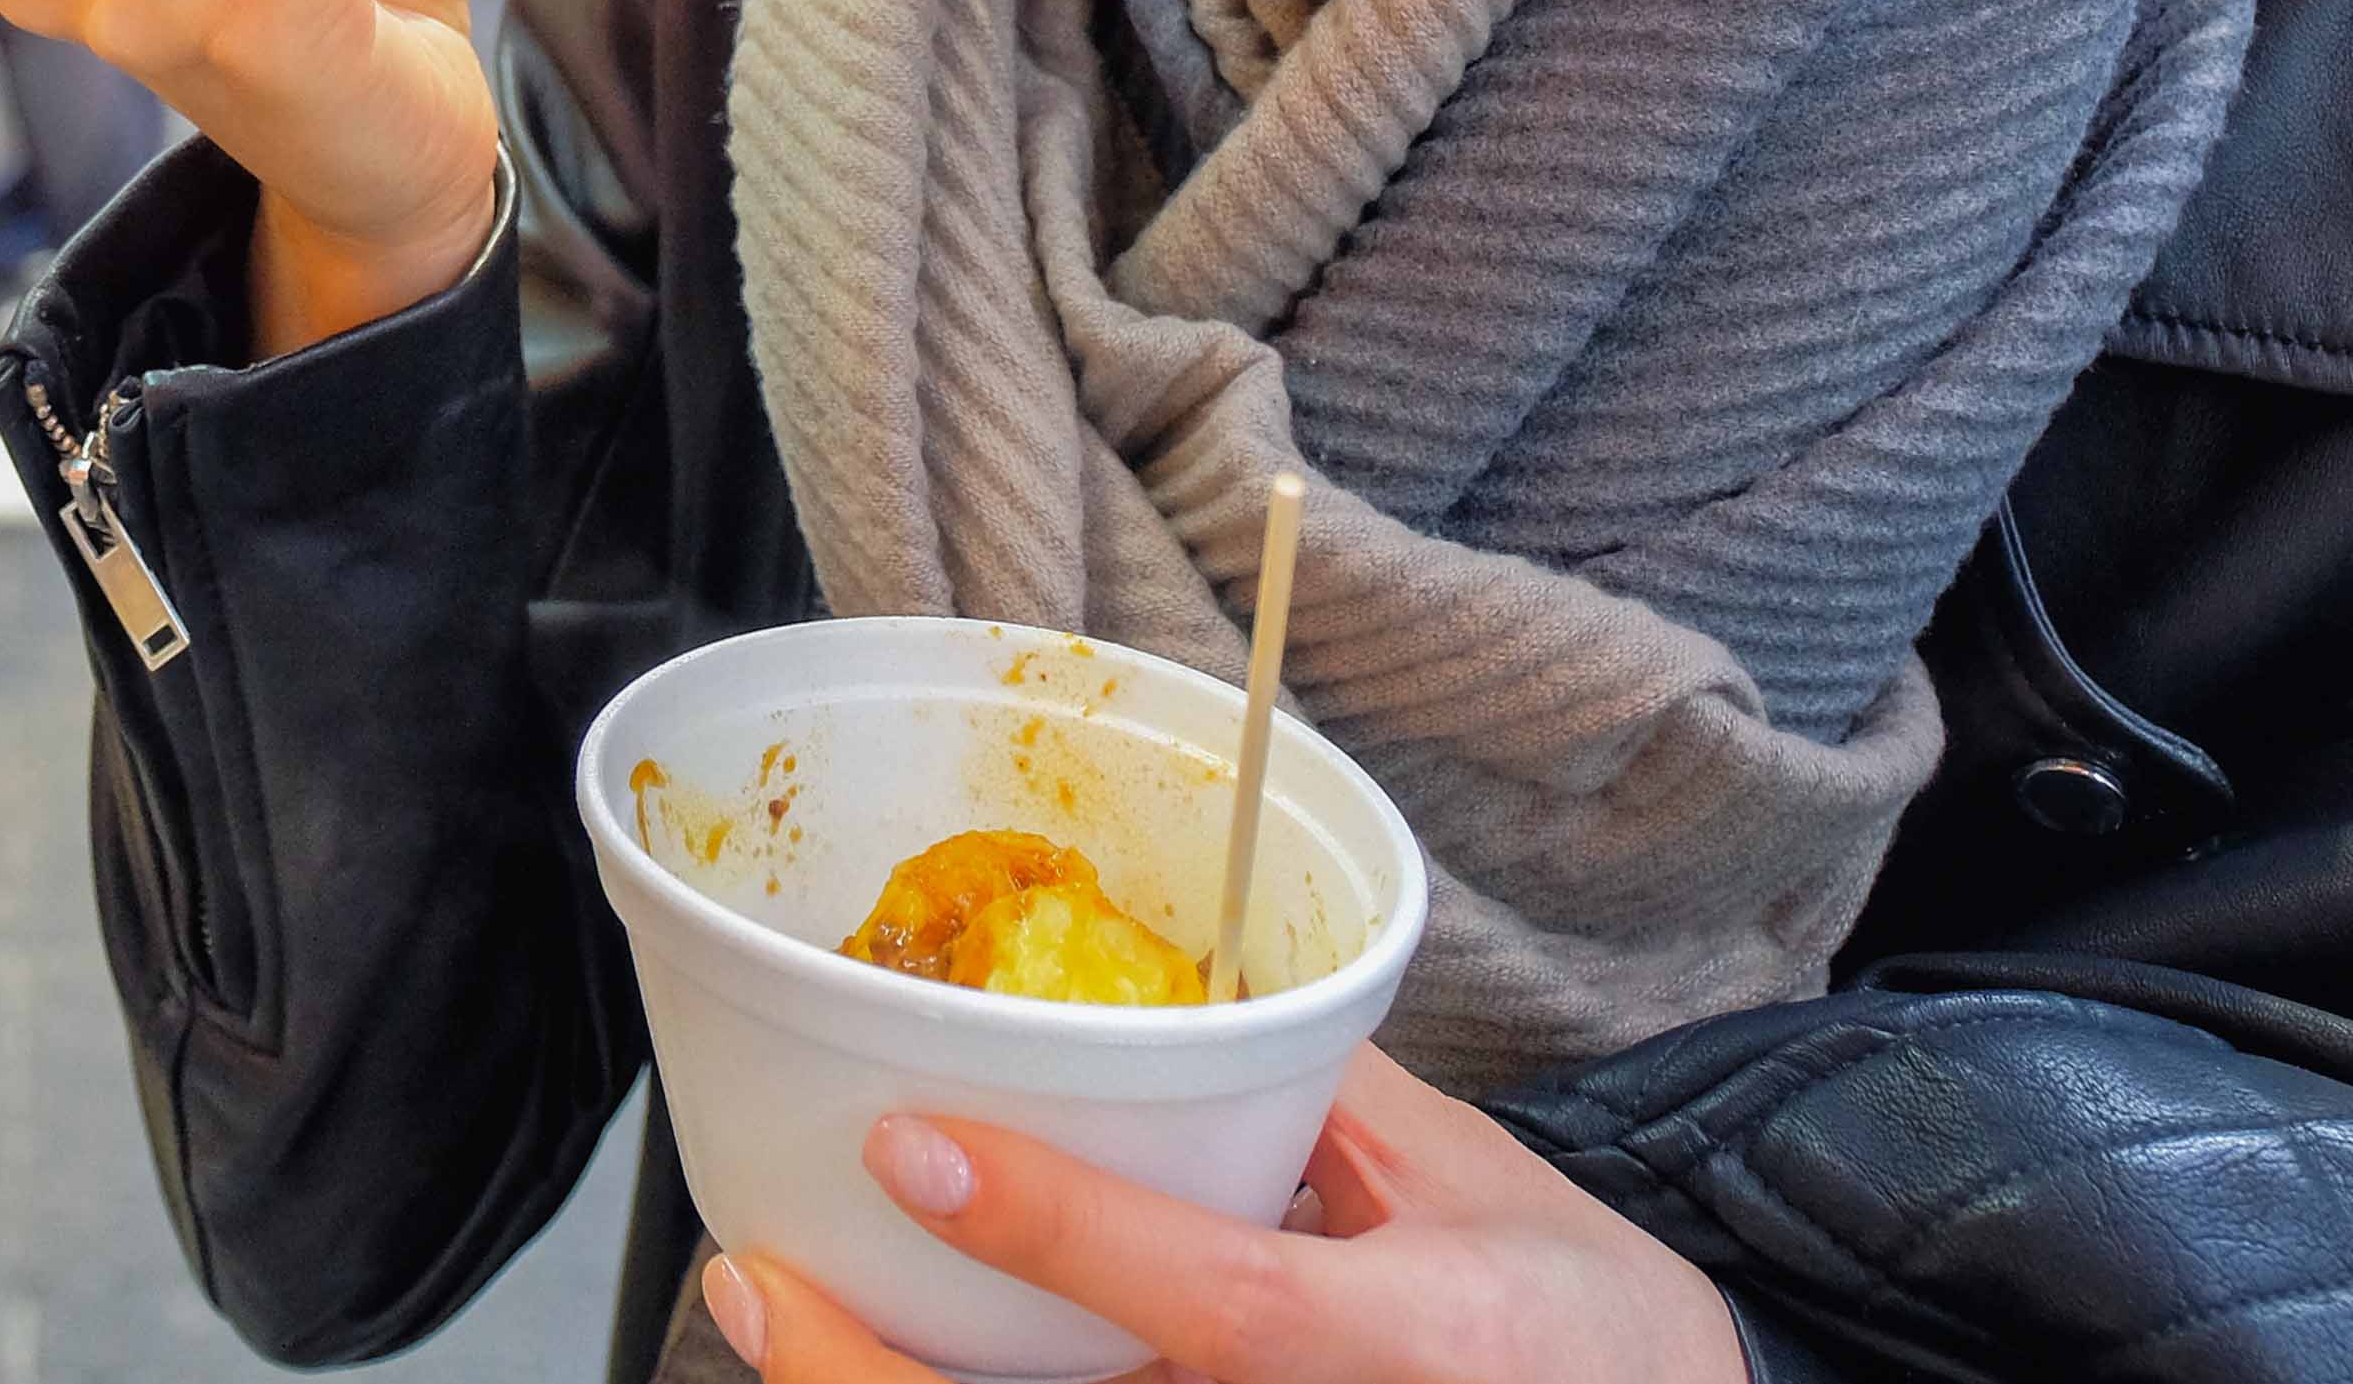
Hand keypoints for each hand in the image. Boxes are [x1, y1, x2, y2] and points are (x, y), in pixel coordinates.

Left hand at [704, 1044, 1747, 1383]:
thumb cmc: (1594, 1332)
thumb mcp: (1478, 1189)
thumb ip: (1329, 1099)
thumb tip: (1198, 1005)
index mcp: (1387, 1344)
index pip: (1199, 1296)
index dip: (1048, 1223)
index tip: (915, 1145)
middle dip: (867, 1375)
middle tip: (758, 1279)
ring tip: (779, 1310)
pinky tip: (886, 1352)